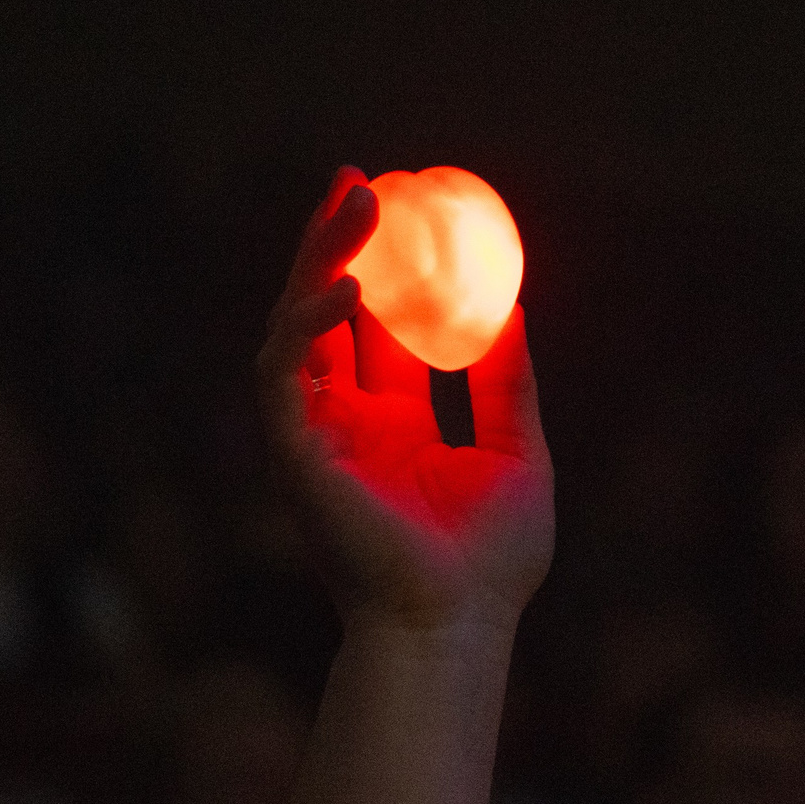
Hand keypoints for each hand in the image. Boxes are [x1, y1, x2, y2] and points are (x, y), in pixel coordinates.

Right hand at [255, 167, 553, 636]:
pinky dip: (308, 327)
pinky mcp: (296, 455)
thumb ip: (507, 382)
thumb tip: (514, 303)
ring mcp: (315, 437)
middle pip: (328, 313)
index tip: (401, 207)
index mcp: (392, 426)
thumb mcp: (517, 451)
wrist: (456, 625)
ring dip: (317, 263)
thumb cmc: (490, 563)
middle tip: (358, 178)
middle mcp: (345, 424)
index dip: (383, 268)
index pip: (377, 328)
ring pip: (297, 328)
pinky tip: (345, 289)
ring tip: (352, 204)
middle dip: (334, 243)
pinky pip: (286, 376)